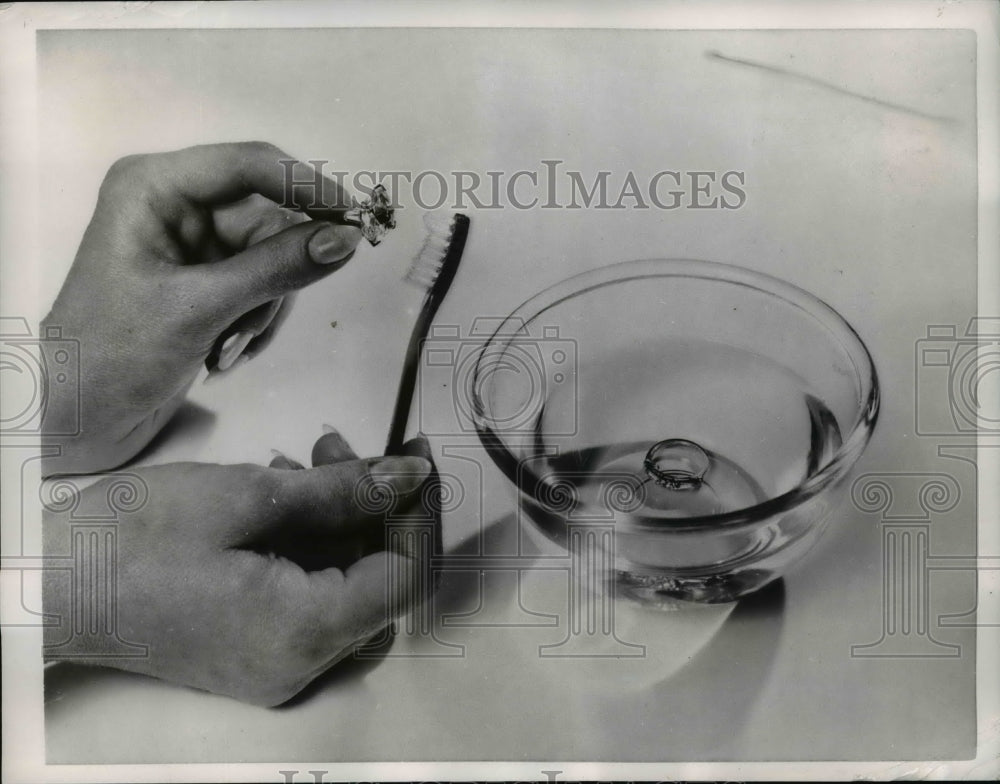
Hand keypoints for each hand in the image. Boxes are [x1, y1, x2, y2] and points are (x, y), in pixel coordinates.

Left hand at [41, 142, 360, 474]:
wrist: (81, 421)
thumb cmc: (115, 354)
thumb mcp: (200, 307)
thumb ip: (276, 268)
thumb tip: (345, 240)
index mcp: (154, 187)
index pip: (249, 165)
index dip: (306, 188)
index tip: (353, 220)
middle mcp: (176, 206)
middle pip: (268, 220)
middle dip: (272, 280)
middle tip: (254, 325)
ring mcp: (194, 246)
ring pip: (273, 259)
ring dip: (263, 310)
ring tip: (229, 348)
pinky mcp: (208, 282)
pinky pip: (264, 288)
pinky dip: (257, 322)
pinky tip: (228, 353)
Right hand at [43, 435, 437, 706]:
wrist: (48, 584)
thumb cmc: (133, 539)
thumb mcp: (249, 497)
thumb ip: (344, 489)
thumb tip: (413, 476)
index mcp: (303, 634)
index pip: (403, 577)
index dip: (417, 513)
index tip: (415, 455)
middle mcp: (300, 665)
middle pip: (379, 583)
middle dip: (377, 508)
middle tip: (349, 449)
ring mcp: (277, 663)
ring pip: (346, 585)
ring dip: (341, 518)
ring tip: (309, 459)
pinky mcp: (255, 648)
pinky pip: (309, 595)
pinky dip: (311, 543)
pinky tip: (287, 492)